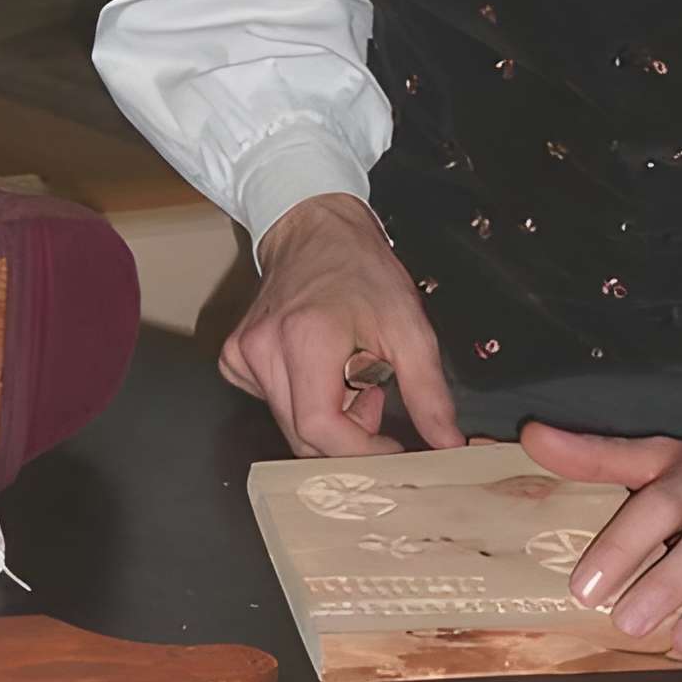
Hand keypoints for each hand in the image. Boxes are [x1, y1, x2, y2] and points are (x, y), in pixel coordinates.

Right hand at [222, 193, 465, 456]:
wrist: (316, 231)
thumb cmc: (362, 271)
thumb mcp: (410, 328)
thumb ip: (429, 393)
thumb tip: (446, 445)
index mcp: (307, 338)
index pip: (321, 428)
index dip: (361, 451)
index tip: (392, 448)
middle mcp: (264, 347)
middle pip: (302, 436)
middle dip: (348, 434)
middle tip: (373, 394)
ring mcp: (243, 353)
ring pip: (288, 424)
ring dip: (327, 418)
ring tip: (350, 375)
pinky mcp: (235, 357)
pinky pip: (271, 404)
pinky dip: (302, 401)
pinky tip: (320, 370)